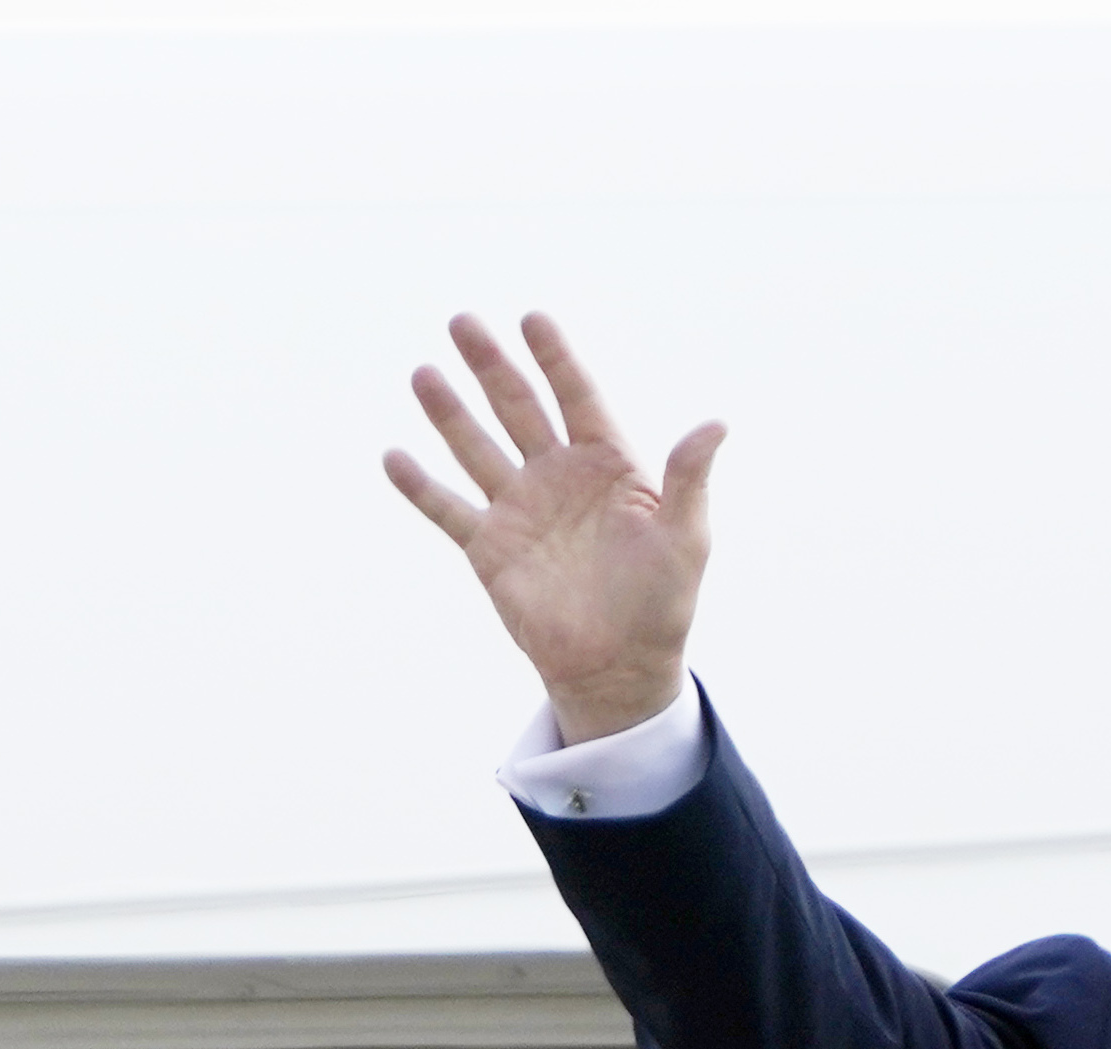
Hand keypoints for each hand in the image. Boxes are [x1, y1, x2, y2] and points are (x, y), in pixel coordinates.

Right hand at [384, 311, 720, 742]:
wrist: (619, 667)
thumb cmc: (662, 602)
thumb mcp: (685, 537)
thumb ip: (689, 478)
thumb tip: (716, 423)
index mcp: (607, 463)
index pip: (577, 395)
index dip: (555, 358)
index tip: (533, 319)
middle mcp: (558, 475)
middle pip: (518, 406)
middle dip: (491, 365)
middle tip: (463, 322)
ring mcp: (520, 509)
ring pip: (477, 447)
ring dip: (449, 412)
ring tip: (423, 374)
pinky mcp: (489, 549)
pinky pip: (448, 510)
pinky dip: (420, 486)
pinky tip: (394, 457)